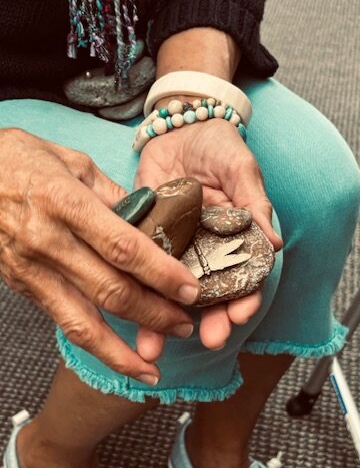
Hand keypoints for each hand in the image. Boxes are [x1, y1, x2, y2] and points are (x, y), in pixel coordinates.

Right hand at [0, 128, 200, 383]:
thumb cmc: (18, 159)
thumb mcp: (71, 160)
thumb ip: (112, 193)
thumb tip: (148, 219)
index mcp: (66, 202)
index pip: (123, 247)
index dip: (161, 273)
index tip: (190, 290)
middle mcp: (48, 242)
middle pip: (111, 291)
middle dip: (154, 315)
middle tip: (185, 325)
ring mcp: (32, 270)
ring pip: (83, 323)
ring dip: (123, 351)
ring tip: (153, 369)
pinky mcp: (22, 287)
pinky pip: (63, 322)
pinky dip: (94, 345)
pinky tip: (118, 356)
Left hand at [135, 117, 282, 349]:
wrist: (179, 123)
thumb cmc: (219, 146)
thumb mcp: (241, 170)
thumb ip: (255, 204)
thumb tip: (274, 242)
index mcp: (232, 239)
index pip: (242, 276)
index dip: (243, 298)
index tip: (239, 316)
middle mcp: (204, 250)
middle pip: (208, 293)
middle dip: (209, 320)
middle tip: (209, 339)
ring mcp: (173, 246)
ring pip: (170, 289)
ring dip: (164, 318)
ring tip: (157, 344)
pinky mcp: (144, 235)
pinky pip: (138, 265)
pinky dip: (132, 286)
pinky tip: (126, 310)